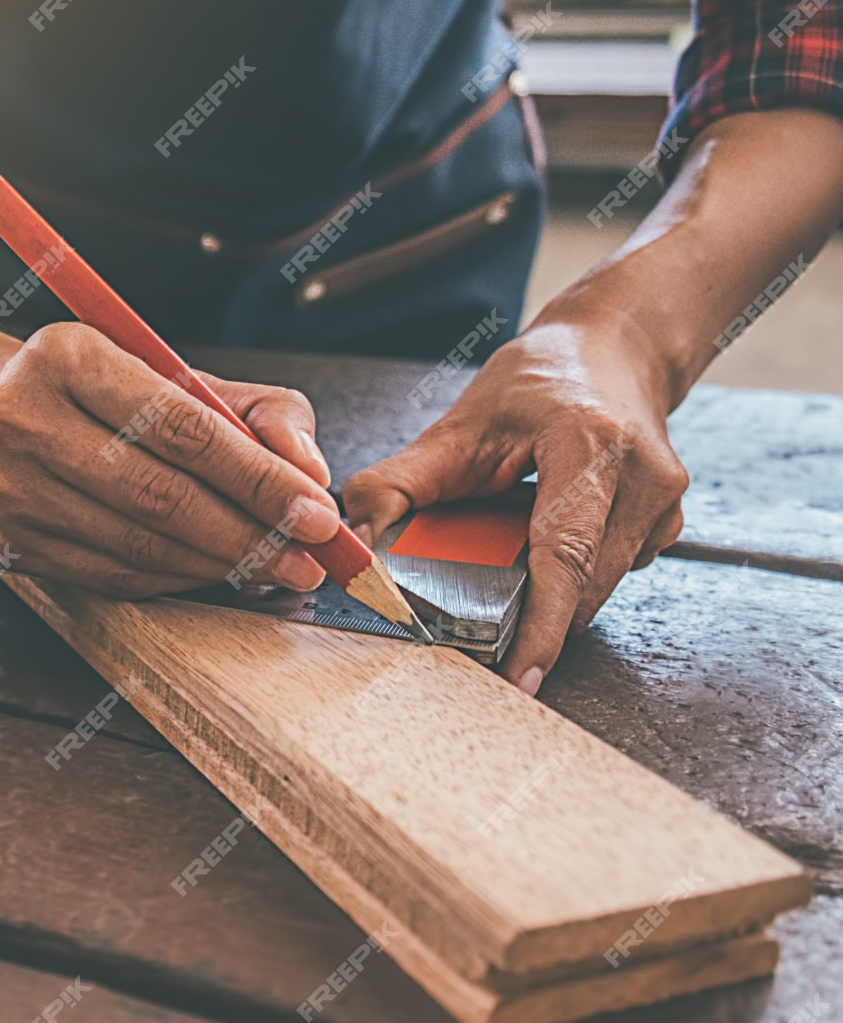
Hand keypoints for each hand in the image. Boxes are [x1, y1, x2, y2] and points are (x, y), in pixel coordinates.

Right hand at [0, 322, 343, 597]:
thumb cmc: (90, 391)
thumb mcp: (172, 372)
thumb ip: (256, 409)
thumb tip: (308, 469)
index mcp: (67, 356)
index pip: (180, 427)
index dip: (257, 477)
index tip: (315, 511)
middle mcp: (23, 419)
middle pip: (159, 494)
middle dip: (249, 533)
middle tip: (308, 556)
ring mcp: (8, 486)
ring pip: (137, 543)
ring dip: (218, 563)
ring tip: (272, 567)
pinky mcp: (8, 541)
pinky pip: (111, 573)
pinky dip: (175, 578)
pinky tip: (211, 570)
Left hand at [343, 318, 688, 694]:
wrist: (615, 348)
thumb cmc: (541, 379)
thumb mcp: (458, 423)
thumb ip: (397, 485)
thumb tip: (354, 540)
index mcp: (589, 446)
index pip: (564, 556)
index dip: (541, 626)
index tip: (519, 674)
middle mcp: (642, 476)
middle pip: (581, 586)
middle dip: (530, 612)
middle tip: (478, 614)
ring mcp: (665, 502)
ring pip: (598, 588)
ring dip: (550, 588)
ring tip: (515, 544)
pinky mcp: (669, 522)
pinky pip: (611, 573)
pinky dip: (573, 571)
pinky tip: (550, 531)